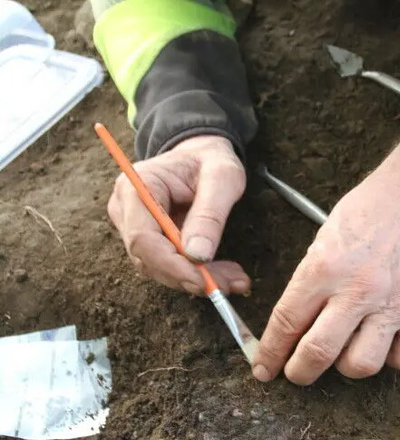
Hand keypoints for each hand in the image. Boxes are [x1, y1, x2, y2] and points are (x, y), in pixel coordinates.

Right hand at [107, 135, 249, 294]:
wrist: (201, 155)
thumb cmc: (210, 160)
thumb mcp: (222, 176)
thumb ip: (210, 213)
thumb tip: (198, 256)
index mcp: (137, 185)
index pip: (142, 237)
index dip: (171, 265)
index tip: (205, 281)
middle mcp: (125, 207)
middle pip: (147, 258)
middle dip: (189, 276)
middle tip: (232, 283)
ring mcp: (131, 225)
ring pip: (157, 267)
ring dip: (196, 279)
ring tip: (234, 279)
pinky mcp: (145, 239)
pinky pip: (165, 265)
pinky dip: (195, 274)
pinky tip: (222, 274)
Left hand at [253, 129, 399, 384]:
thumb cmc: (367, 212)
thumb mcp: (323, 239)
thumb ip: (308, 284)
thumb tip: (291, 327)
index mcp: (325, 267)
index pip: (287, 322)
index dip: (270, 352)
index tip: (264, 369)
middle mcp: (359, 289)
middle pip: (318, 353)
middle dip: (299, 372)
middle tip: (296, 372)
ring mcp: (394, 303)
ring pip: (361, 365)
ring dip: (347, 366)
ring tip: (345, 349)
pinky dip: (392, 360)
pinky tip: (384, 344)